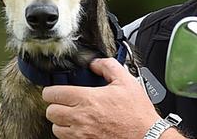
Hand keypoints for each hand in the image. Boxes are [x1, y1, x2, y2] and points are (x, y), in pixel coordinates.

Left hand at [43, 58, 162, 138]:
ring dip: (61, 121)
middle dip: (55, 105)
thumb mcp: (126, 81)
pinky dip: (68, 133)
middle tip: (64, 102)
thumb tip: (96, 63)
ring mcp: (81, 134)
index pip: (53, 94)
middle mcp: (80, 118)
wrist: (145, 135)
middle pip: (51, 111)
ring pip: (55, 127)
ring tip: (71, 116)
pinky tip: (79, 127)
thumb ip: (108, 67)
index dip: (52, 90)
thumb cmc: (137, 113)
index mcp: (88, 99)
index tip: (56, 90)